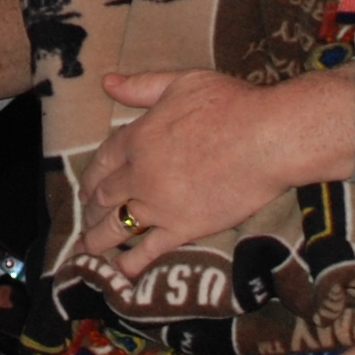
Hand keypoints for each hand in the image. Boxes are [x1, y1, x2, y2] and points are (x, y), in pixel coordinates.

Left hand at [79, 66, 352, 256]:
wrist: (267, 139)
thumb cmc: (230, 105)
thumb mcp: (182, 83)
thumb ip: (142, 87)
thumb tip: (107, 82)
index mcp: (137, 138)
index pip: (103, 160)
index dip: (92, 176)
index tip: (87, 188)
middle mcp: (139, 175)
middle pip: (104, 196)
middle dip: (92, 209)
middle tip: (87, 219)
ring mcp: (159, 205)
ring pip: (117, 227)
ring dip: (98, 240)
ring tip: (87, 249)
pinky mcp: (182, 229)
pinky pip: (148, 251)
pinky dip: (130, 263)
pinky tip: (119, 271)